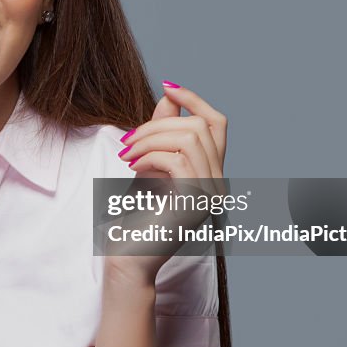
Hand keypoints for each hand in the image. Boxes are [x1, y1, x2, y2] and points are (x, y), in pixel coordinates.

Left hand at [107, 80, 228, 287]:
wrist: (130, 258)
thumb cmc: (136, 217)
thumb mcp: (150, 165)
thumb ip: (163, 134)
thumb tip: (169, 96)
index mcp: (212, 173)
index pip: (218, 123)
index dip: (196, 100)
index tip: (168, 88)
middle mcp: (219, 184)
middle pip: (200, 126)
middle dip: (159, 124)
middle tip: (128, 141)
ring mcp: (211, 194)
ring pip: (189, 139)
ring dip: (151, 139)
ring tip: (127, 155)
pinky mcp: (195, 202)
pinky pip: (177, 159)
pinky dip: (150, 156)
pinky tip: (134, 168)